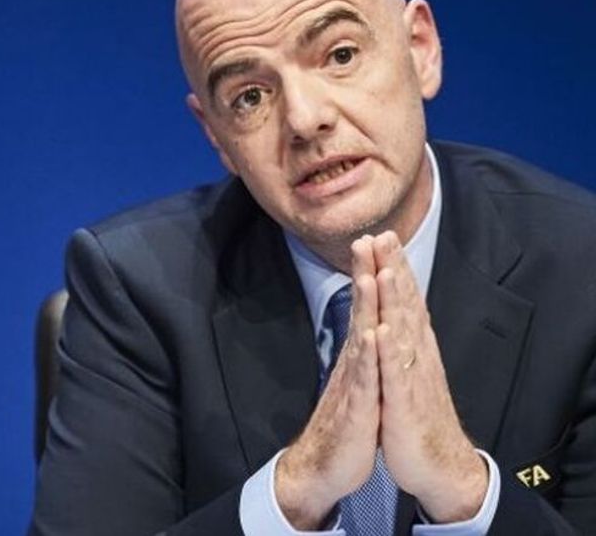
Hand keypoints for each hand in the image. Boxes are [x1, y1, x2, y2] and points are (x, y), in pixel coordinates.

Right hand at [276, 237, 381, 527]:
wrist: (325, 466)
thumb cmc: (347, 424)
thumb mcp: (360, 381)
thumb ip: (363, 351)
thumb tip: (368, 323)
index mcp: (360, 356)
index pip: (368, 307)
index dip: (374, 273)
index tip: (378, 239)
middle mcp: (354, 362)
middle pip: (362, 311)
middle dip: (365, 274)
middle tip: (366, 238)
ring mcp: (354, 383)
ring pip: (361, 338)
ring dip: (365, 306)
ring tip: (370, 274)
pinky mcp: (357, 408)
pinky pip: (363, 379)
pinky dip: (368, 357)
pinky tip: (370, 336)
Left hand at [370, 231, 487, 521]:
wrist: (435, 465)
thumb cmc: (414, 417)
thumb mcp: (403, 373)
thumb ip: (399, 344)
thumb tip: (394, 316)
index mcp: (411, 350)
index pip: (402, 302)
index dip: (393, 269)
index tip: (383, 236)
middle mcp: (414, 358)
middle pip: (404, 307)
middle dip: (393, 270)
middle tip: (385, 234)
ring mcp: (409, 379)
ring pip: (401, 333)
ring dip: (393, 302)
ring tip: (384, 270)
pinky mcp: (402, 405)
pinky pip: (394, 376)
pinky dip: (388, 353)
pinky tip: (381, 331)